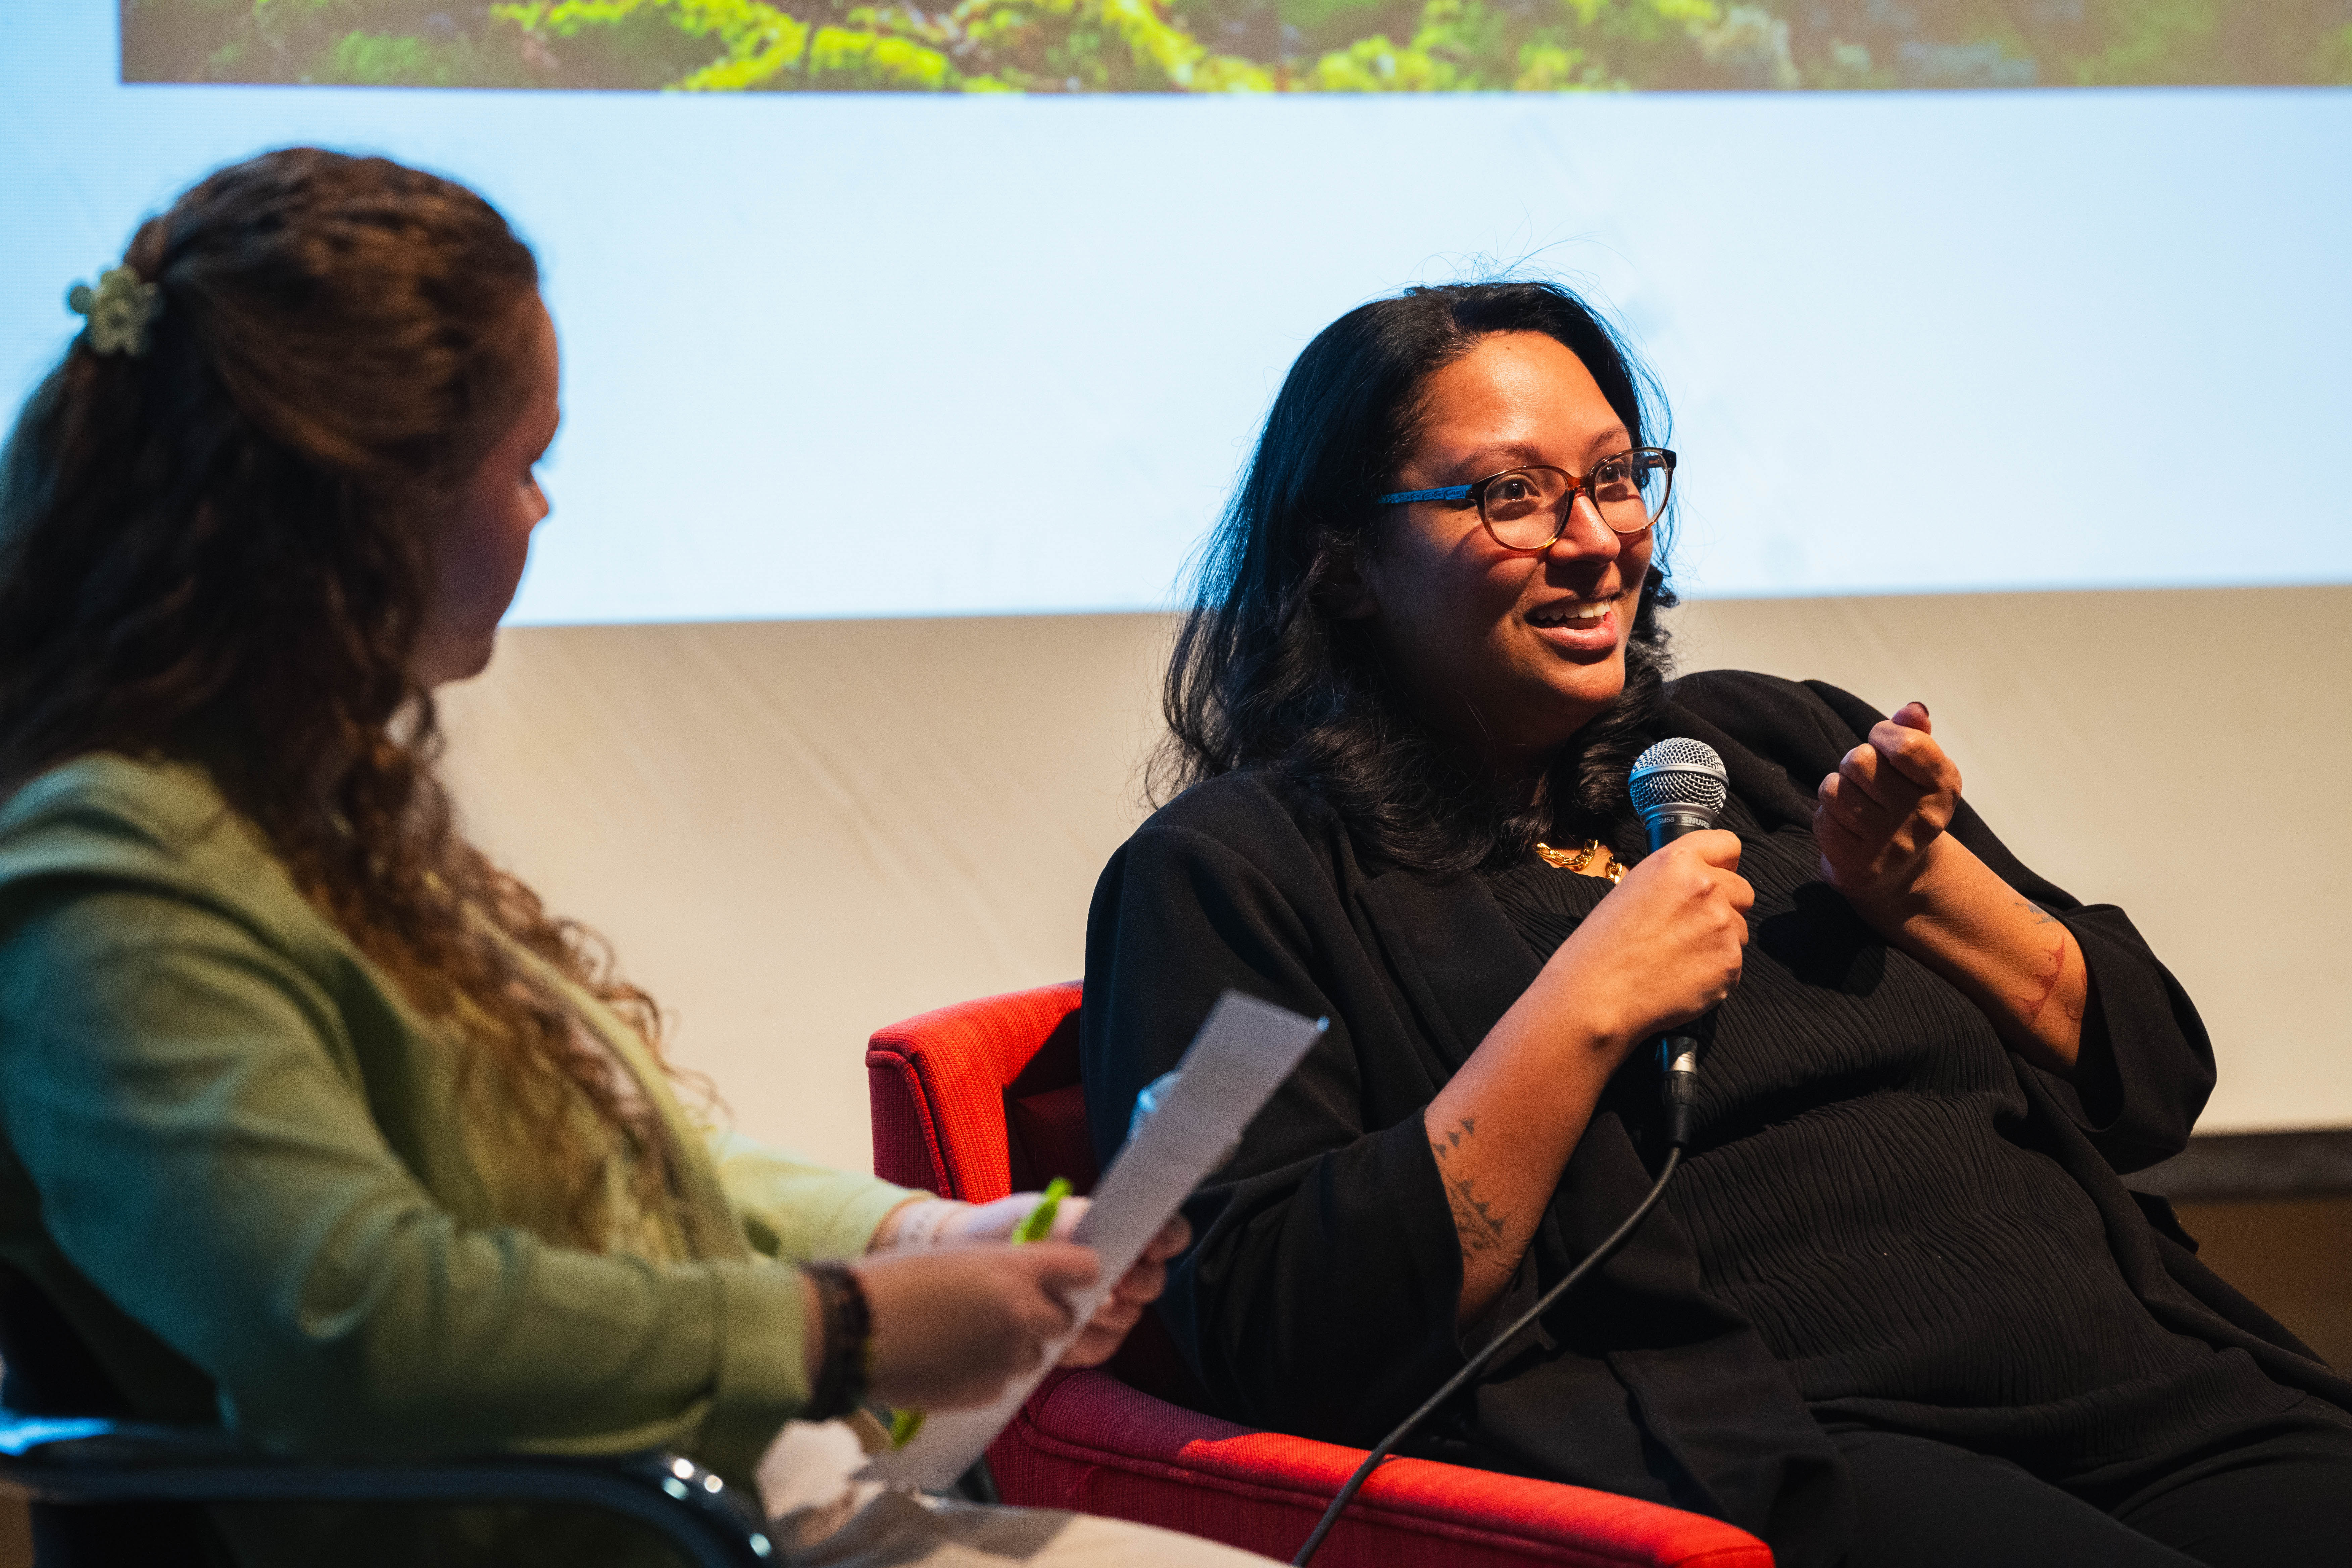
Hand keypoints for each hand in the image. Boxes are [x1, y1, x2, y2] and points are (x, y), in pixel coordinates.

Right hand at [849, 1243, 1095, 1409]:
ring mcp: (1007, 1357)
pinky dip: (987, 1373)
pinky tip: (950, 1360)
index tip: (1068, 1277)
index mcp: (1016, 1269)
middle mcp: (1022, 1313)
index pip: (1084, 1267)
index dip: (1077, 1272)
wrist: (852, 1329)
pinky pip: (1004, 1382)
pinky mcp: (988, 1392)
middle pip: (1065, 1319)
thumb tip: (1037, 1286)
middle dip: (1046, 1316)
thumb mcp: (960, 1257)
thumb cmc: (896, 1281)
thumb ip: (1006, 1270)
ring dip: (1015, 1348)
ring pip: (1036, 1355)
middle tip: (1008, 1311)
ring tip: (968, 1336)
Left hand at [935, 1195, 1189, 1368]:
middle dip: (1138, 1284)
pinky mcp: (1085, 1340)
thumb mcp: (1041, 1213)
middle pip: (1153, 1282)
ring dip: (1106, 1317)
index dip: (1167, 1240)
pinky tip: (1061, 1337)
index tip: (1150, 1246)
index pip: (1167, 1234)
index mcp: (1117, 1233)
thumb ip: (1079, 1222)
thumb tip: (1106, 1243)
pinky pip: (1100, 1348)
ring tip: (1079, 1310)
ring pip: (1129, 1318)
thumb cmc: (1010, 1228)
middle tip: (1115, 1286)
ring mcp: (1106, 1308)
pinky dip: (1083, 1344)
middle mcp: (1121, 1271)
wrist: (973, 1262)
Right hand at [1550, 828, 1751, 1049]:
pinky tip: (1682, 979)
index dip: (1723, 865)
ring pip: (1739, 930)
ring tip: (1678, 959)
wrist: (1596, 997)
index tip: (1715, 878)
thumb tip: (1702, 887)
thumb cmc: (1603, 947)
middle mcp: (1706, 887)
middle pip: (1743, 891)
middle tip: (1689, 929)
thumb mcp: (1632, 890)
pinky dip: (1715, 973)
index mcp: (1676, 862)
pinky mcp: (1731, 963)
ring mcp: (1722, 926)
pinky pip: (1734, 963)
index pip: (1727, 844)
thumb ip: (1674, 881)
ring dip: (1719, 942)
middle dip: (1725, 907)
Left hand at [1814, 701, 1960, 910]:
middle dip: (1854, 764)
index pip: (1905, 744)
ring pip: (1834, 789)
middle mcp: (1923, 818)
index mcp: (1944, 786)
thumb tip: (1913, 709)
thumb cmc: (1903, 805)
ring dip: (1836, 791)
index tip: (1882, 744)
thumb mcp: (1919, 769)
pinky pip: (1822, 820)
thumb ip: (1915, 733)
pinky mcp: (1859, 866)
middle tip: (1866, 781)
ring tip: (1855, 804)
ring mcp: (1892, 845)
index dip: (1882, 734)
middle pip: (1859, 761)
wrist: (1900, 873)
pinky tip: (1845, 828)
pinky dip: (1826, 818)